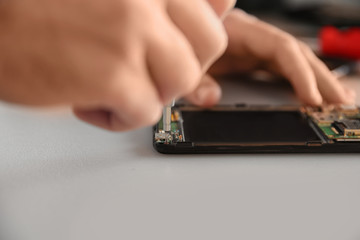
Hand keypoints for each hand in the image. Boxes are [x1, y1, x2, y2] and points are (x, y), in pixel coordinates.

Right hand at [0, 0, 234, 130]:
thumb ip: (155, 5)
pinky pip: (147, 111)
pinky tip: (92, 102)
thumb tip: (213, 11)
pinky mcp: (114, 75)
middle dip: (182, 65)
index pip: (216, 4)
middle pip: (208, 45)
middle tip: (152, 70)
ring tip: (119, 87)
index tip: (184, 42)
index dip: (201, 30)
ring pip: (183, 80)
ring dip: (153, 92)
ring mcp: (131, 33)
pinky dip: (122, 116)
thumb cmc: (36, 7)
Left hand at [186, 9, 356, 106]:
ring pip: (296, 62)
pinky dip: (302, 82)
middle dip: (321, 78)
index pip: (282, 48)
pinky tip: (311, 95)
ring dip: (317, 80)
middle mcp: (257, 38)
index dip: (299, 72)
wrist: (186, 30)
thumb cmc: (191, 41)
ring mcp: (260, 48)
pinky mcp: (258, 58)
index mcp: (244, 32)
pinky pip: (286, 69)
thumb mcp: (191, 63)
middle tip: (340, 102)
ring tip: (335, 101)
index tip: (311, 97)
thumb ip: (197, 81)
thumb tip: (210, 100)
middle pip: (298, 55)